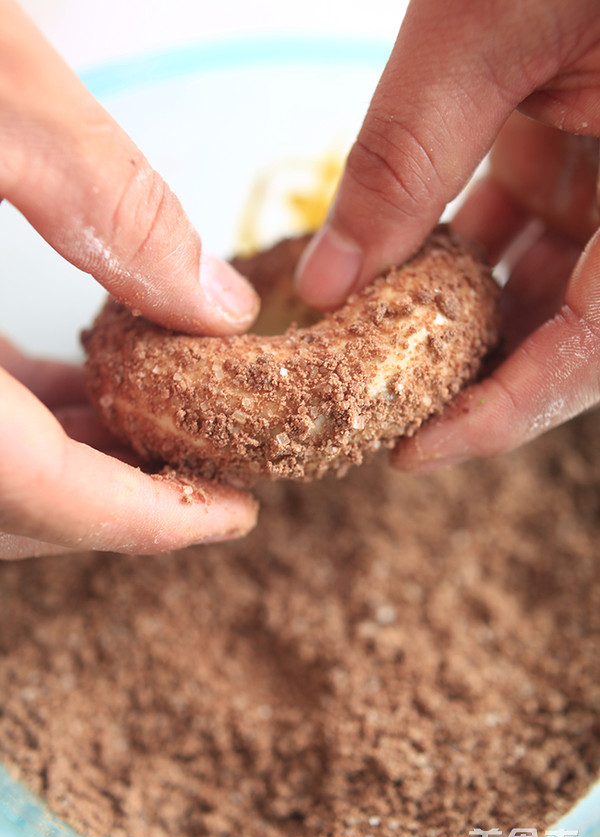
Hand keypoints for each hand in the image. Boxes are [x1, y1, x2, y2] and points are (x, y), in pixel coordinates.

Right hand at [0, 0, 258, 557]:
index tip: (235, 513)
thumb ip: (109, 202)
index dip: (153, 520)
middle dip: (122, 498)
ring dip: (75, 463)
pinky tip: (80, 379)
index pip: (44, 497)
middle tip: (212, 462)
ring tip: (164, 419)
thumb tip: (217, 307)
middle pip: (15, 510)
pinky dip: (20, 422)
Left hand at [296, 0, 599, 468]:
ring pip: (551, 286)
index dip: (507, 413)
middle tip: (381, 405)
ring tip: (378, 338)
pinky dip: (469, 252)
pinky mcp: (591, 143)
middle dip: (479, 372)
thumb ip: (406, 158)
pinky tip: (408, 261)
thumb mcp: (488, 22)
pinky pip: (536, 228)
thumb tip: (325, 286)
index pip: (596, 348)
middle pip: (573, 332)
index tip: (415, 452)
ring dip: (462, 314)